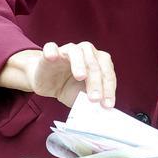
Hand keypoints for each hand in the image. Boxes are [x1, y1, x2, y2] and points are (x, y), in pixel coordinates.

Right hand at [0, 42, 116, 107]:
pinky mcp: (50, 53)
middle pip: (94, 63)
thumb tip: (103, 109)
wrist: (48, 82)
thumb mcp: (83, 95)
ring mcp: (67, 50)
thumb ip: (93, 98)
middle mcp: (86, 52)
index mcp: (98, 61)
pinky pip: (50, 47)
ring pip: (76, 52)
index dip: (109, 88)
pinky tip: (52, 57)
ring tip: (81, 77)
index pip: (107, 72)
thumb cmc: (70, 87)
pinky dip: (52, 51)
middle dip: (96, 81)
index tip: (107, 104)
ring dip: (80, 64)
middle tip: (95, 98)